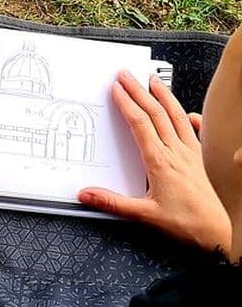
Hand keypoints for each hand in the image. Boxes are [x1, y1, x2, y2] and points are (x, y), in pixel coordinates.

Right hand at [78, 71, 230, 254]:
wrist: (219, 231)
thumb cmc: (186, 223)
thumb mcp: (144, 215)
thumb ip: (113, 203)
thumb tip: (87, 195)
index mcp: (160, 162)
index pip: (140, 124)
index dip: (127, 103)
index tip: (116, 89)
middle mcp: (177, 152)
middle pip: (156, 113)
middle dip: (139, 91)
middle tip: (127, 75)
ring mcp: (192, 153)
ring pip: (177, 116)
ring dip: (163, 96)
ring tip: (153, 81)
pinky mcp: (202, 159)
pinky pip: (196, 131)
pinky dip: (190, 118)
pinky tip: (187, 113)